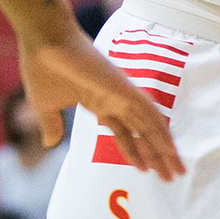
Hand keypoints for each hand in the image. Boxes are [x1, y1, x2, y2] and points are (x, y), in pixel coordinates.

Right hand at [16, 14, 183, 179]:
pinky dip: (159, 129)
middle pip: (143, 134)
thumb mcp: (45, 107)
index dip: (137, 152)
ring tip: (176, 170)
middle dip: (158, 156)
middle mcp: (115, 101)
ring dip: (164, 149)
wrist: (44, 41)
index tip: (147, 170)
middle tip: (172, 177)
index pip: (126, 133)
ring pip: (150, 126)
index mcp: (100, 105)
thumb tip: (51, 144)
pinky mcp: (122, 88)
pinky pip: (147, 111)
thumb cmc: (43, 69)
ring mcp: (121, 94)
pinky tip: (169, 146)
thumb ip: (52, 126)